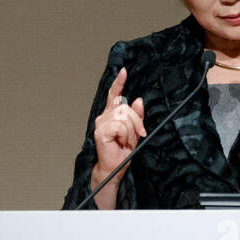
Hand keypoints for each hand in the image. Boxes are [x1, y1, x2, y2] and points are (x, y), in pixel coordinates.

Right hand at [92, 67, 145, 187]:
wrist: (115, 167)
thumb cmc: (123, 151)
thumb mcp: (135, 131)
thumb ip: (137, 116)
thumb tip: (138, 100)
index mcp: (111, 114)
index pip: (114, 95)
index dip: (119, 83)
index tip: (124, 72)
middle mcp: (104, 116)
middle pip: (125, 106)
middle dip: (136, 120)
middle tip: (139, 133)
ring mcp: (101, 123)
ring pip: (123, 116)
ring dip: (131, 129)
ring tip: (128, 140)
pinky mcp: (100, 131)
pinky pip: (119, 125)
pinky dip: (125, 134)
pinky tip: (122, 141)